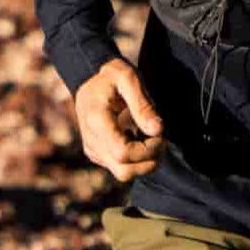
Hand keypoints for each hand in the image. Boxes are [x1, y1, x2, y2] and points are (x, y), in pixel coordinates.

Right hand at [74, 57, 166, 181]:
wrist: (89, 80)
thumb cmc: (112, 76)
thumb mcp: (129, 78)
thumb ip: (143, 105)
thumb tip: (157, 130)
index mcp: (96, 120)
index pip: (123, 153)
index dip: (148, 150)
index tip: (160, 133)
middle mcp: (91, 140)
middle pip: (125, 170)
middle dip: (149, 160)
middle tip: (159, 138)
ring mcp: (93, 150)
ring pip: (123, 174)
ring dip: (144, 162)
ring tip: (149, 138)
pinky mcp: (97, 154)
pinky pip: (120, 168)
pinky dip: (136, 160)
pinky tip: (137, 137)